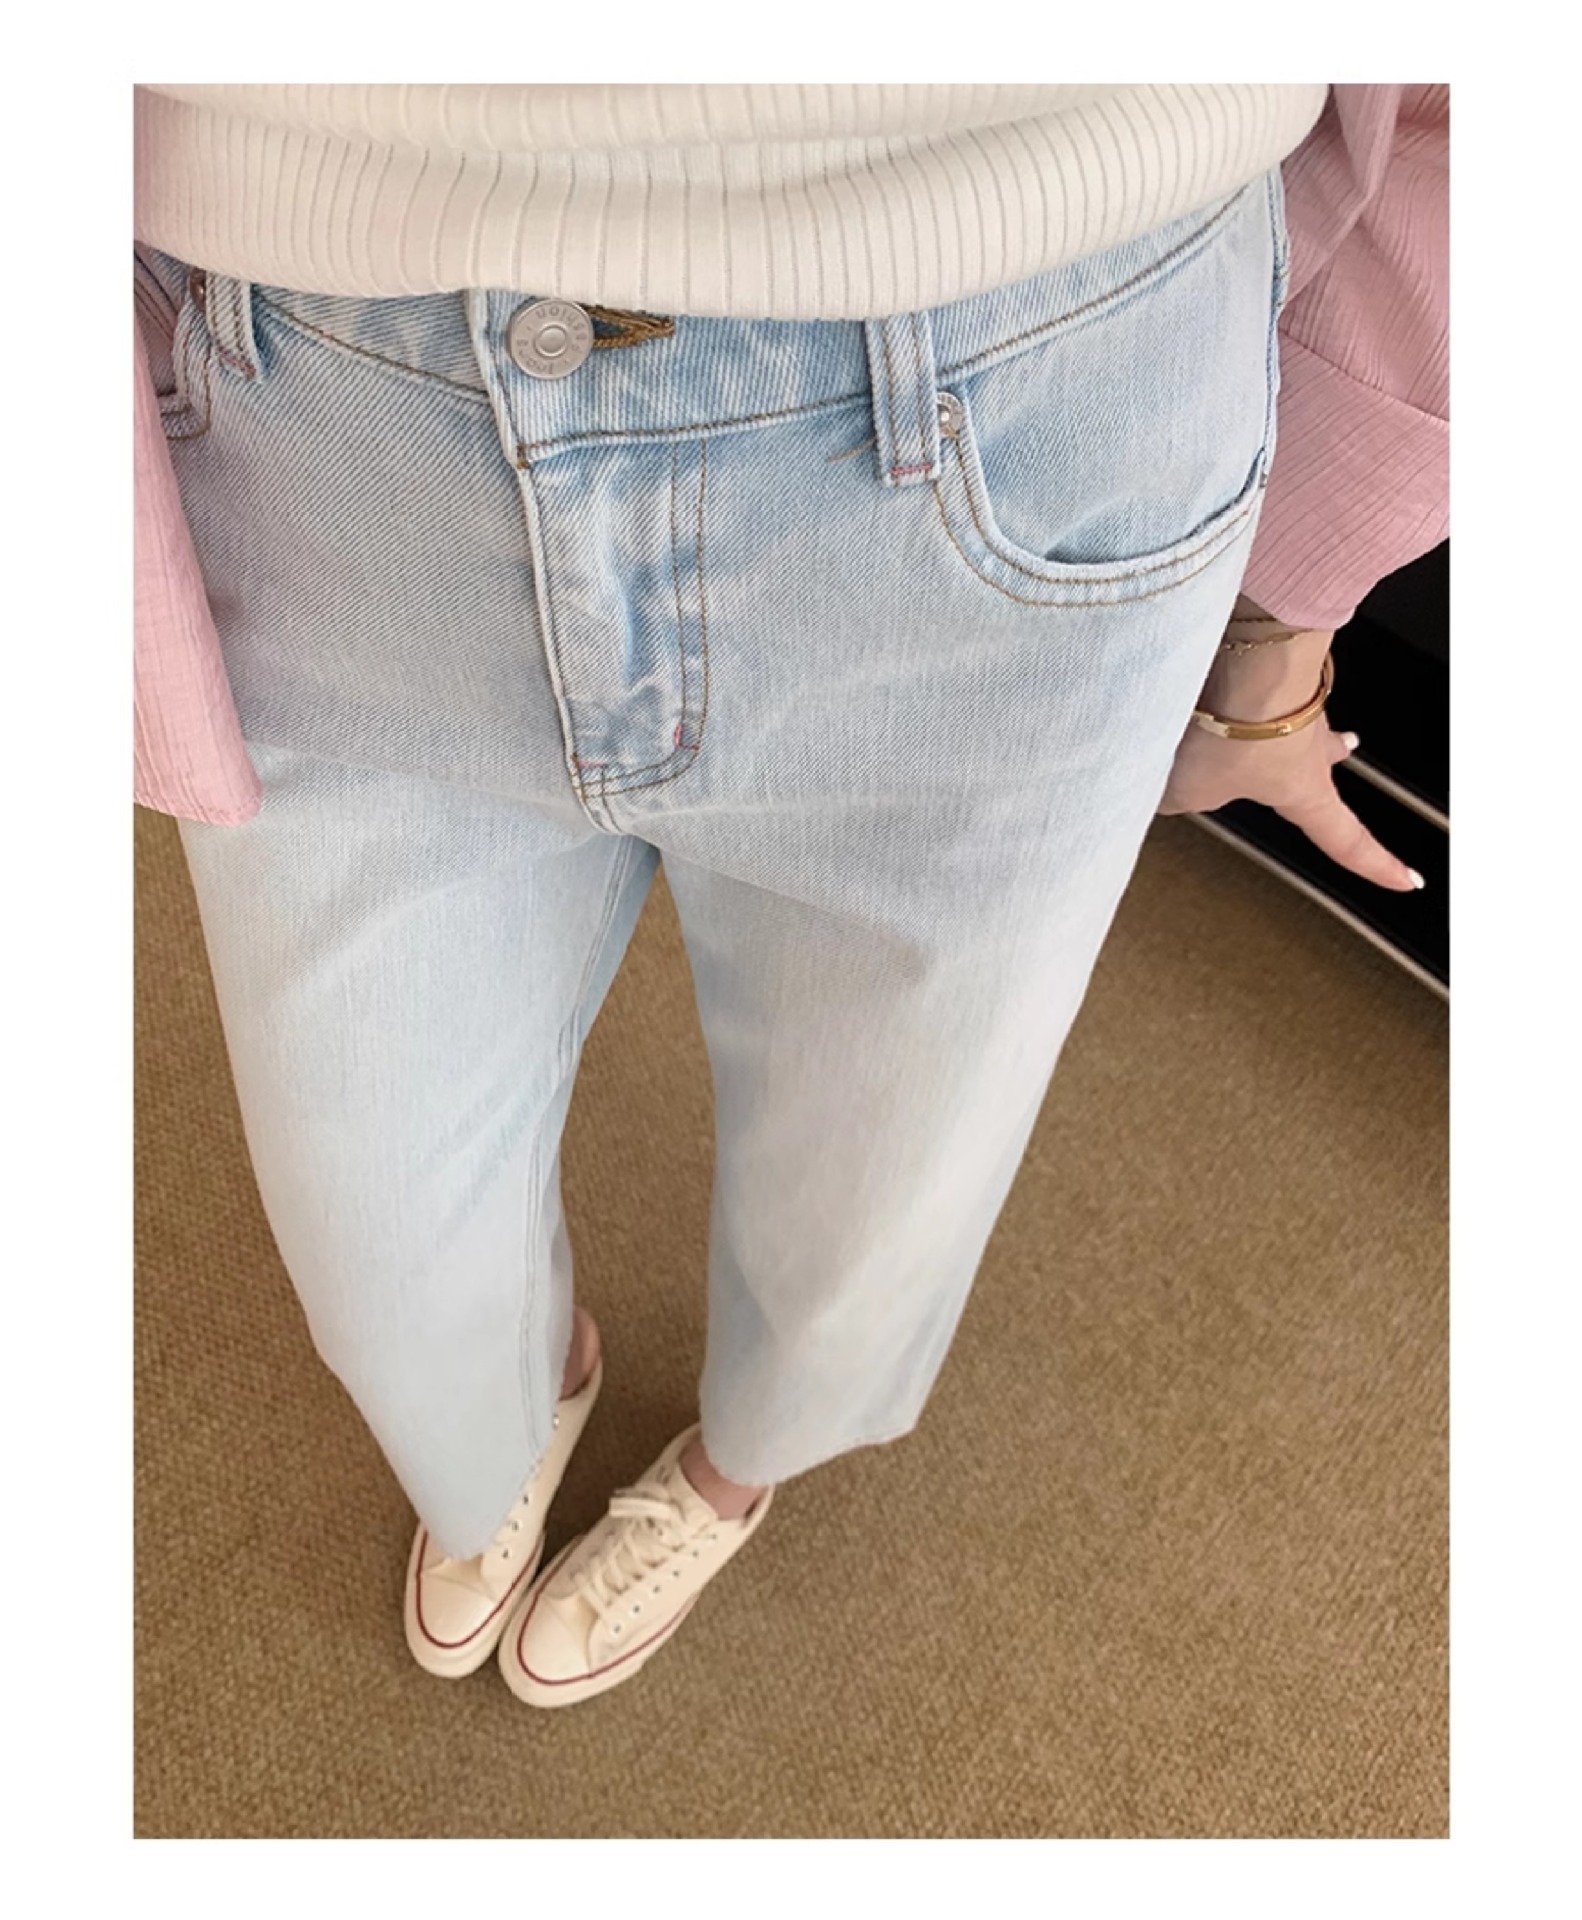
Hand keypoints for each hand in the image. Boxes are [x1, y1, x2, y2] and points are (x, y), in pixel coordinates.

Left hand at [1158, 616, 1423, 892]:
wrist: (1247, 654)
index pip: (1346, 839)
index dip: (1376, 863)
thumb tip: (1165, 798)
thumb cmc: (1237, 725)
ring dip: (1284, 718)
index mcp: (1306, 788)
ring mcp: (1294, 699)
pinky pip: (1256, 683)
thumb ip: (1177, 802)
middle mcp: (1309, 742)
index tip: (1406, 879)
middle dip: (1333, 758)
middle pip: (1327, 757)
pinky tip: (1210, 684)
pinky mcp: (1269, 665)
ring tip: (1264, 718)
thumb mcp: (1191, 789)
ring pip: (1295, 714)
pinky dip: (1240, 688)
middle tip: (1350, 751)